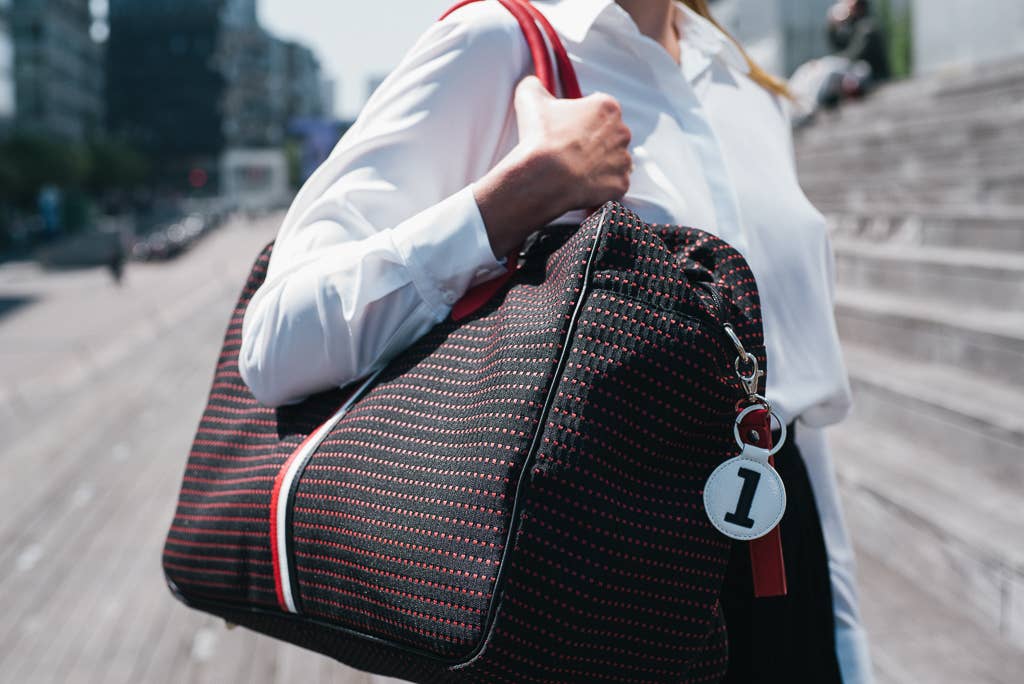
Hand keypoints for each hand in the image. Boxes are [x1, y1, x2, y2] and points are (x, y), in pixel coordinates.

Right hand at [512, 76, 632, 210]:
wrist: (544, 178)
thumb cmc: (541, 139)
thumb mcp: (529, 98)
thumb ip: (535, 85)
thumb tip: (534, 83)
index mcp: (607, 107)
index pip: (599, 109)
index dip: (582, 118)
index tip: (569, 127)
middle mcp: (622, 132)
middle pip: (610, 134)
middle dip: (593, 141)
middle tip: (570, 149)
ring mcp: (623, 160)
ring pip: (614, 159)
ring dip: (599, 163)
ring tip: (575, 169)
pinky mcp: (620, 184)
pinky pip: (614, 184)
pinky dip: (602, 185)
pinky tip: (583, 184)